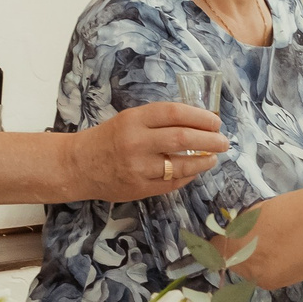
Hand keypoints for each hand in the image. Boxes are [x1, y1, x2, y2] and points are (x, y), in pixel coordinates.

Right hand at [76, 101, 226, 200]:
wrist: (79, 165)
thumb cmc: (109, 138)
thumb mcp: (130, 119)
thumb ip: (159, 120)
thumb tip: (199, 121)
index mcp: (134, 120)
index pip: (175, 113)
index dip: (201, 116)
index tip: (215, 121)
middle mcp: (136, 142)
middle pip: (183, 139)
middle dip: (210, 140)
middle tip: (223, 141)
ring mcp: (138, 168)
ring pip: (181, 165)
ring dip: (203, 162)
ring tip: (213, 158)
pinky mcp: (139, 188)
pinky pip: (172, 183)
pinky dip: (188, 177)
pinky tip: (194, 171)